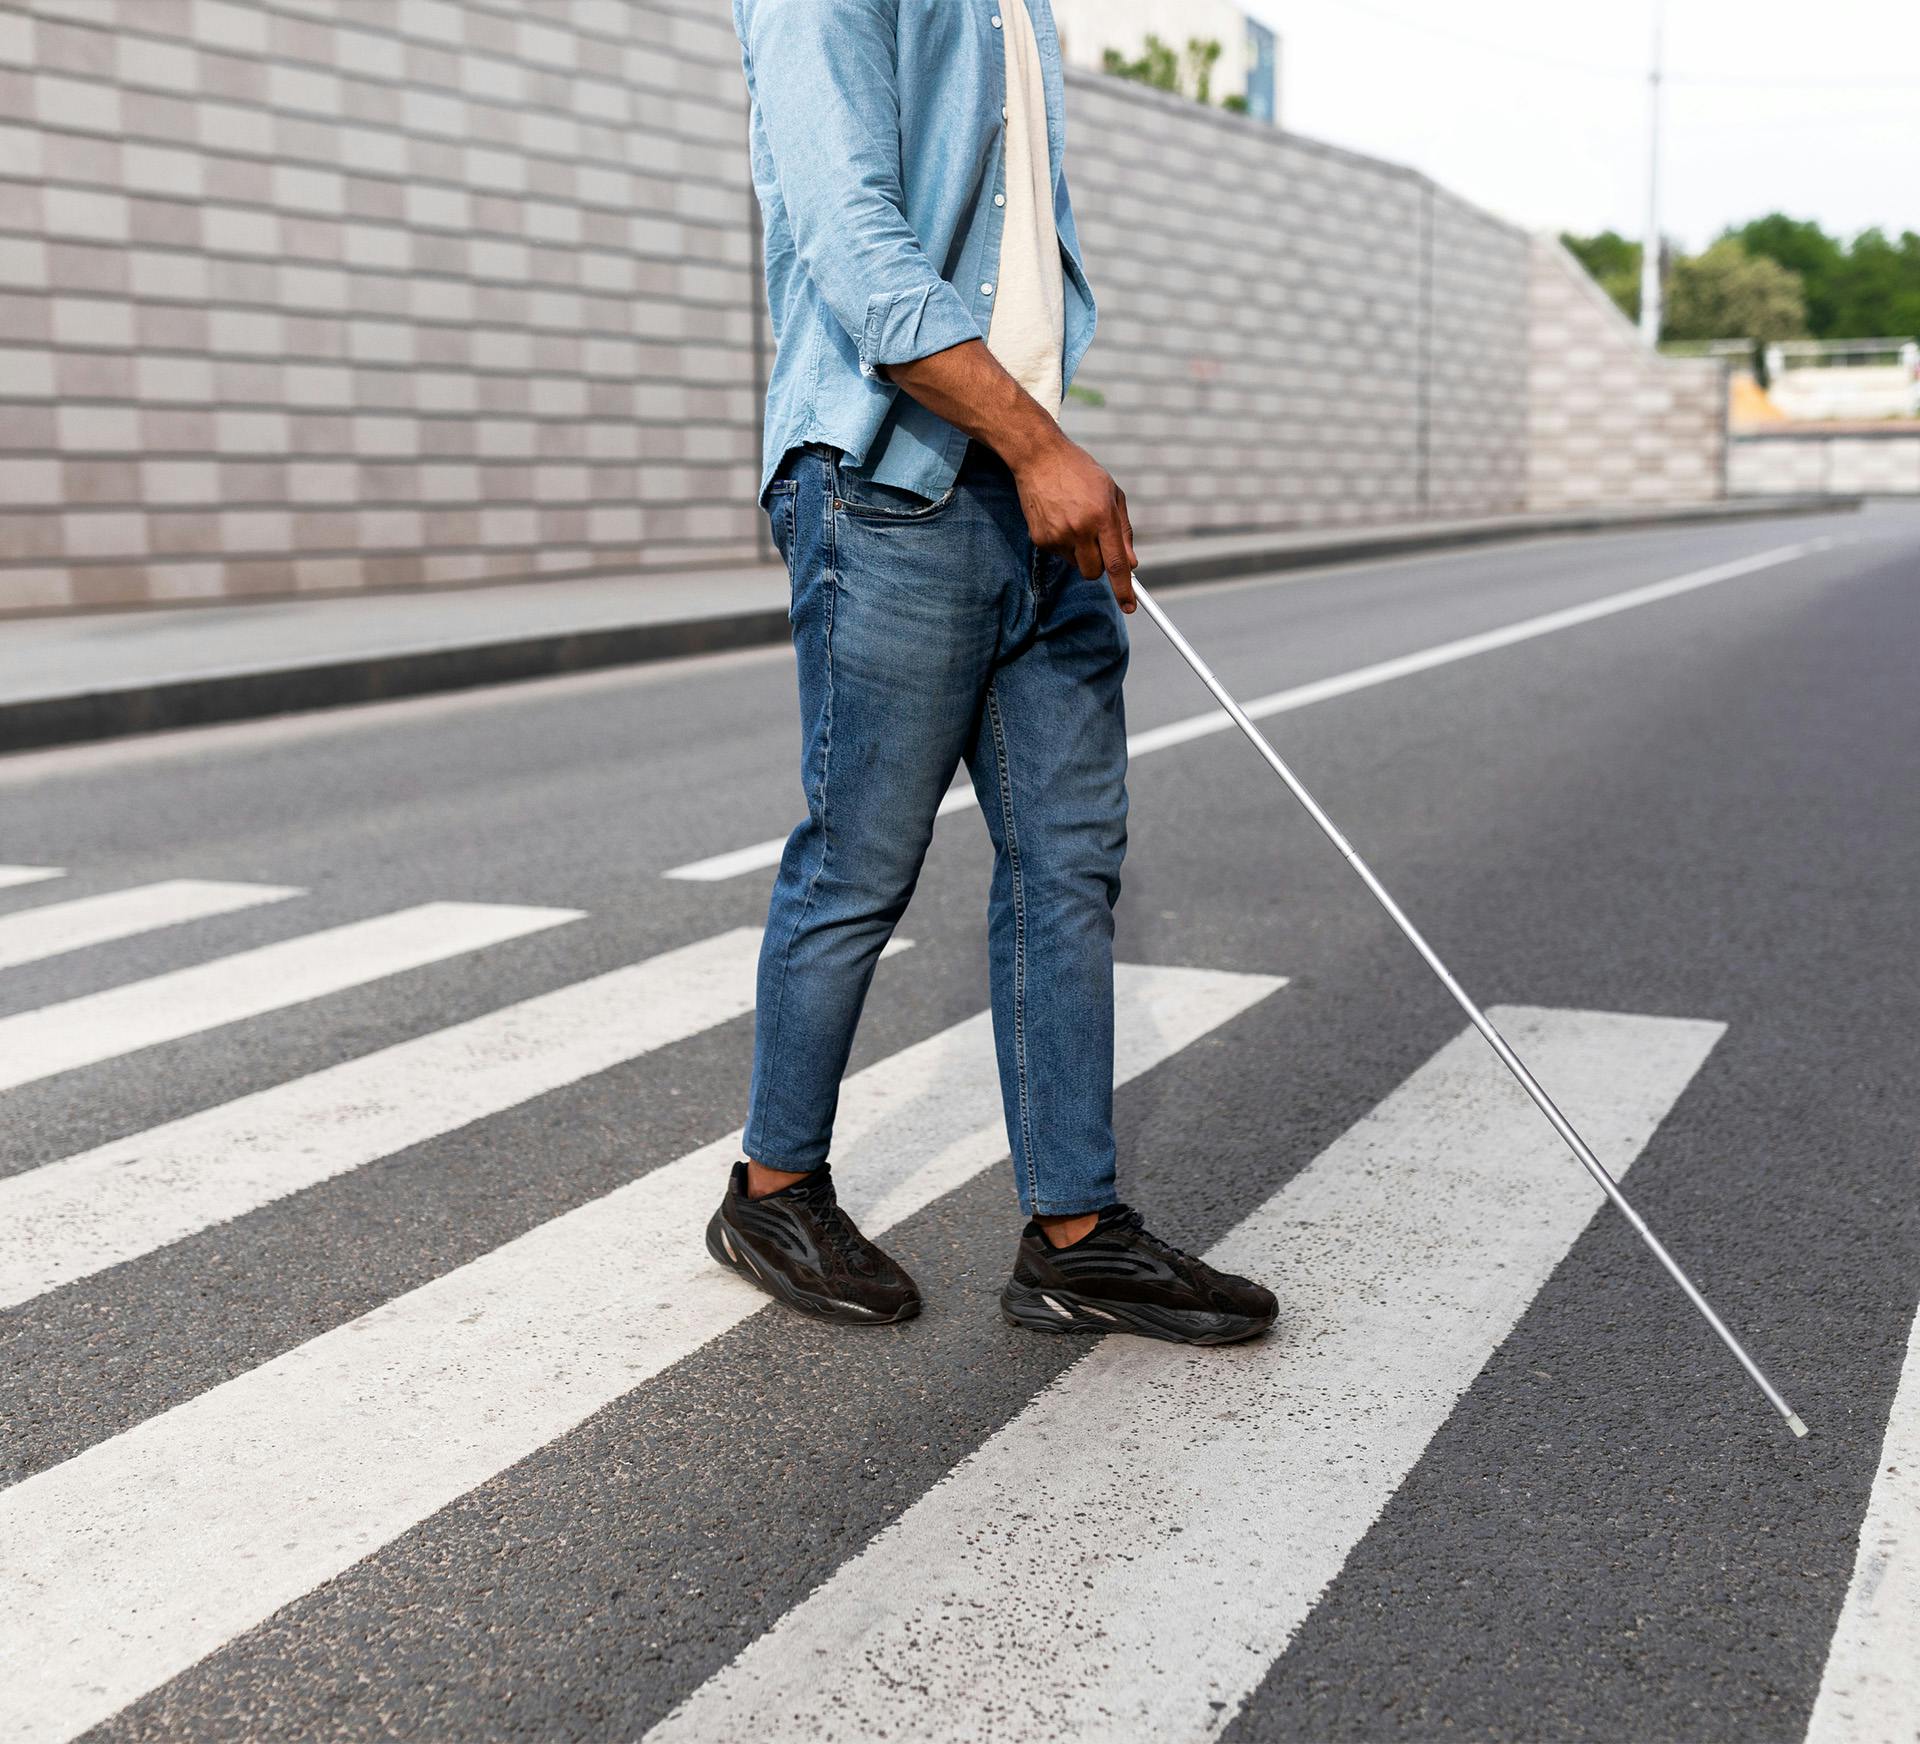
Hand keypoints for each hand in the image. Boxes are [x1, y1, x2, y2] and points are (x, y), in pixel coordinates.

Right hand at [1009, 431, 1137, 612]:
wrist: (1039, 457)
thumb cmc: (1080, 473)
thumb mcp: (1112, 493)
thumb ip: (1124, 530)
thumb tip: (1131, 564)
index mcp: (1102, 516)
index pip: (1116, 563)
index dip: (1124, 589)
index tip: (1130, 607)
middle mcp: (1080, 529)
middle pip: (1093, 572)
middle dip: (1098, 567)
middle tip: (1096, 544)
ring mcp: (1057, 535)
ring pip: (1075, 564)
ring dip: (1080, 551)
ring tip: (1074, 520)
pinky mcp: (1040, 539)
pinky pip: (1058, 555)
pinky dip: (1063, 543)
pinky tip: (1059, 518)